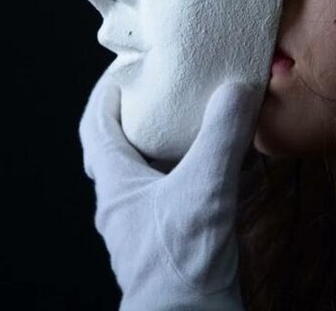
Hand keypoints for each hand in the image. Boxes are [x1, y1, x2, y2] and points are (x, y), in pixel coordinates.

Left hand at [79, 68, 264, 309]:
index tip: (129, 68)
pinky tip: (232, 173)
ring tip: (202, 124)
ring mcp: (144, 230)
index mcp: (116, 187)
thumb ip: (222, 136)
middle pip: (122, 149)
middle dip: (143, 117)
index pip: (96, 126)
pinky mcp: (169, 248)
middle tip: (167, 92)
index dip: (108, 92)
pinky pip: (178, 200)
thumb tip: (239, 88)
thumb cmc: (183, 267)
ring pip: (152, 176)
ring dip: (174, 149)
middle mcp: (123, 207)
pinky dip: (199, 179)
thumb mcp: (206, 189)